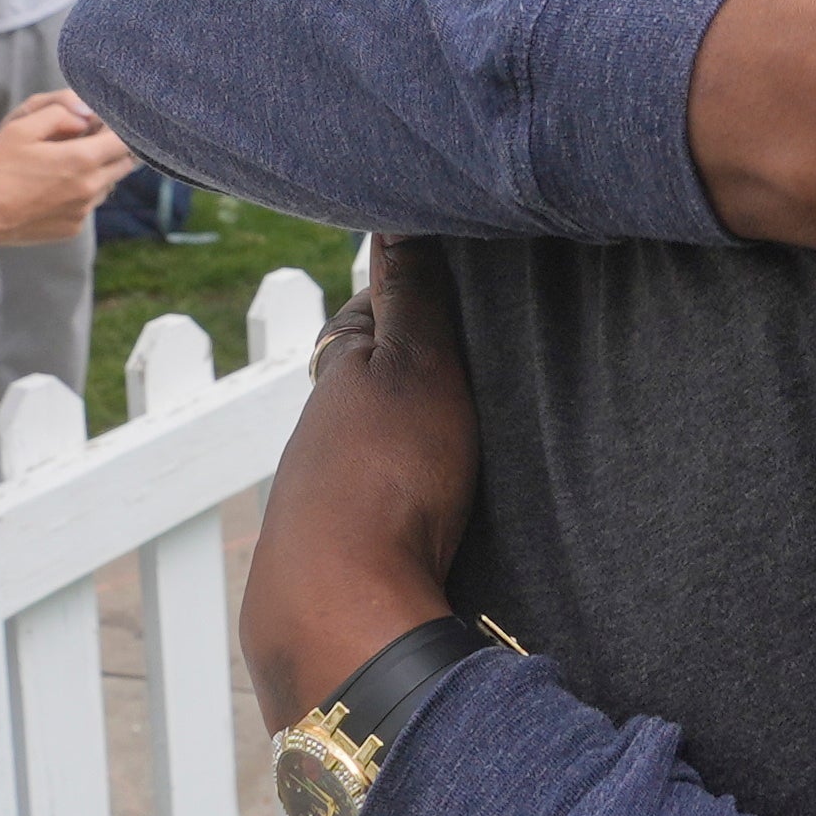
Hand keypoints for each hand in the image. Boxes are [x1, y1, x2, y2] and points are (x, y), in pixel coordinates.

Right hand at [0, 91, 130, 249]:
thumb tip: (87, 114)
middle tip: (88, 139)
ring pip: (108, 185)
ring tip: (65, 164)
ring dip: (98, 172)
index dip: (119, 128)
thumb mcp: (20, 127)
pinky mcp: (73, 228)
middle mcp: (90, 189)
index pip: (125, 141)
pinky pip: (88, 205)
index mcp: (81, 160)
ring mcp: (83, 212)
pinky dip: (81, 194)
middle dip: (114, 149)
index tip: (103, 122)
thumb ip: (60, 112)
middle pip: (125, 164)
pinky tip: (53, 188)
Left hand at [241, 240, 474, 732]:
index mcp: (344, 365)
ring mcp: (330, 488)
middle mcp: (327, 422)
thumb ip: (414, 294)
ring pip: (381, 437)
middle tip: (488, 346)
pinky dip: (411, 486)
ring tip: (478, 425)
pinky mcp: (344, 546)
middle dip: (424, 359)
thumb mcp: (418, 365)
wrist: (341, 611)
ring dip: (419, 430)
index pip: (384, 304)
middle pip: (382, 373)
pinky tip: (445, 500)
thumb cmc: (387, 476)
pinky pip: (386, 494)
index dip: (427, 284)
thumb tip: (393, 204)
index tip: (471, 272)